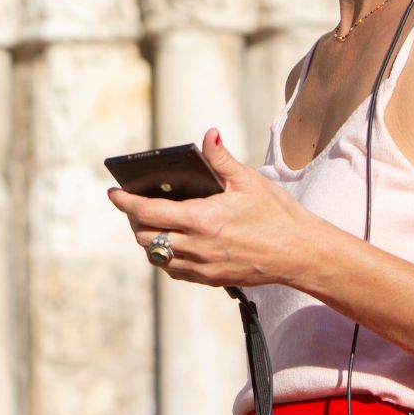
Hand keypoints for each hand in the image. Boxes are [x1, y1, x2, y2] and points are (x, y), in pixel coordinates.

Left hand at [107, 128, 315, 286]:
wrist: (300, 253)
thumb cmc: (277, 214)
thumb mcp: (248, 180)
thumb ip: (221, 159)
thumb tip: (208, 135)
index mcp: (202, 219)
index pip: (147, 212)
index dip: (125, 202)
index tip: (113, 193)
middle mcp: (197, 246)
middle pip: (145, 237)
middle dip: (133, 220)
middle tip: (133, 204)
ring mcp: (203, 267)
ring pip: (157, 256)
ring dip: (148, 239)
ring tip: (150, 221)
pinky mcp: (211, 279)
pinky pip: (175, 271)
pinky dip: (165, 256)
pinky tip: (172, 242)